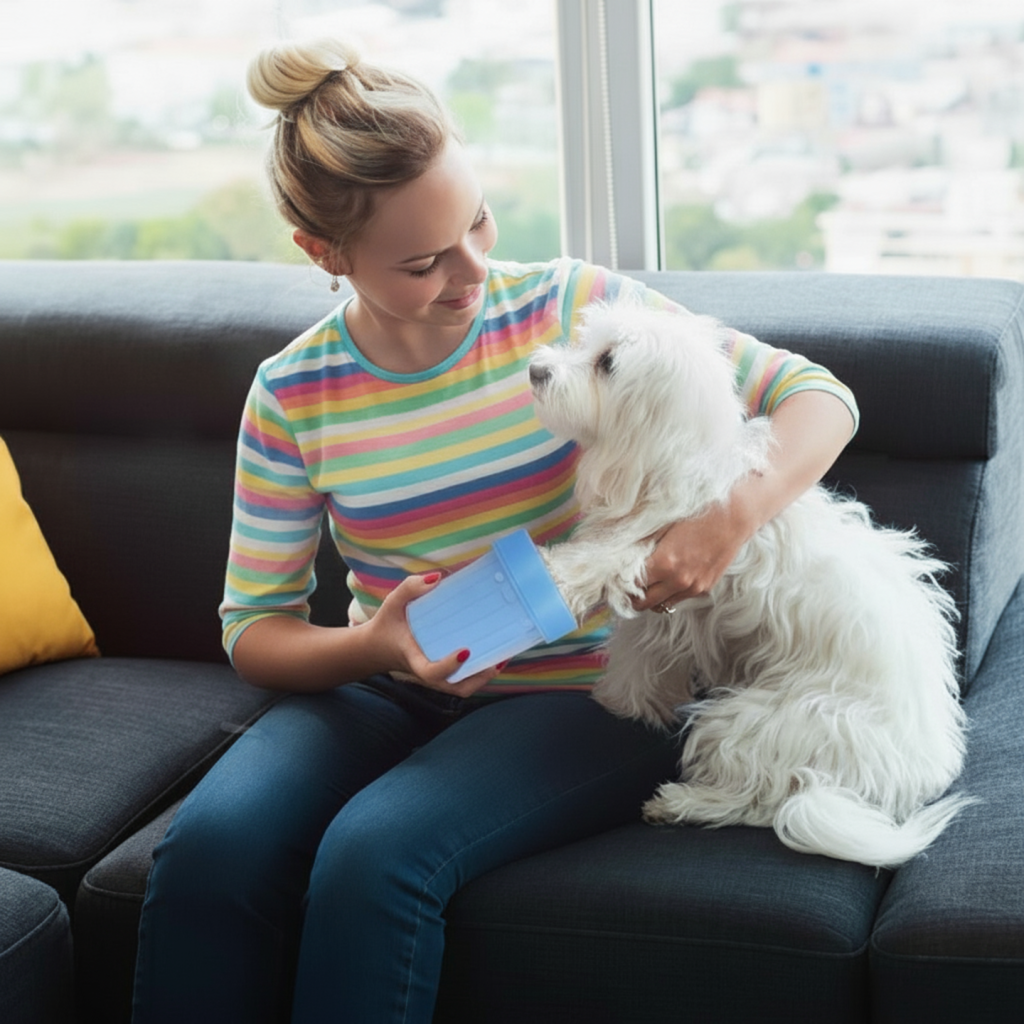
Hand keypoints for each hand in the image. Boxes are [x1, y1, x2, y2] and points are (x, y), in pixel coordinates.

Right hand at [367, 573, 500, 697]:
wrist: (378, 647)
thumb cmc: (387, 624)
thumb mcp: (392, 603)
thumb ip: (410, 588)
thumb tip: (437, 578)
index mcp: (413, 658)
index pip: (431, 672)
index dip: (449, 666)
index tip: (466, 650)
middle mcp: (426, 672)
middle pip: (454, 688)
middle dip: (478, 678)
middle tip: (497, 659)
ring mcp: (435, 676)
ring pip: (462, 688)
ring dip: (483, 678)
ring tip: (501, 657)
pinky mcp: (442, 674)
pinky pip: (462, 682)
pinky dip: (479, 674)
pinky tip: (494, 656)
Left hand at [635, 391, 855, 613]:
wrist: (738, 510)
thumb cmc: (699, 507)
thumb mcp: (663, 520)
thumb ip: (640, 538)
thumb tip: (617, 547)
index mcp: (664, 562)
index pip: (629, 584)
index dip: (616, 581)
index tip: (608, 575)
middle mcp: (678, 580)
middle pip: (642, 602)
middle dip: (629, 594)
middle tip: (620, 581)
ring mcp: (694, 586)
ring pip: (660, 605)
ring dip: (648, 596)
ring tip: (640, 582)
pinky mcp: (705, 586)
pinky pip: (678, 599)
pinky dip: (667, 593)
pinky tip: (663, 578)